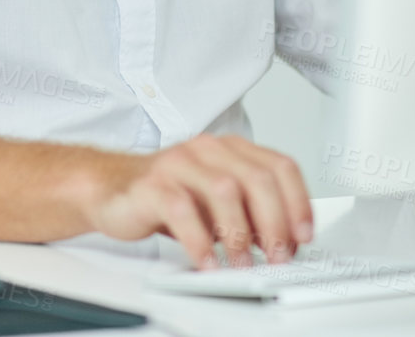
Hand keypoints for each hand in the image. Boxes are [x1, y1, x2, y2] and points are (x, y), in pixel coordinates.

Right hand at [83, 133, 312, 268]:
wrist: (110, 187)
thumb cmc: (167, 195)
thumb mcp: (216, 198)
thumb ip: (249, 209)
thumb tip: (287, 241)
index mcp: (230, 149)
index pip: (279, 166)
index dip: (298, 203)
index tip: (304, 236)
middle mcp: (207, 150)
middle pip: (257, 179)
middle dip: (275, 224)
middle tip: (278, 257)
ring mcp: (178, 163)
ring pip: (225, 190)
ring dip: (240, 235)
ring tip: (242, 264)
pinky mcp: (152, 184)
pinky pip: (183, 212)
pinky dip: (200, 243)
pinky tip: (207, 262)